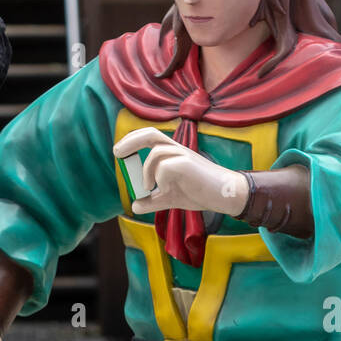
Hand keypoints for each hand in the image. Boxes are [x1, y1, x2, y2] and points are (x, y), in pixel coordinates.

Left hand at [114, 127, 249, 217]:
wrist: (223, 195)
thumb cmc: (199, 192)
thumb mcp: (170, 198)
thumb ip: (153, 201)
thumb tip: (134, 206)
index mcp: (172, 153)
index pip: (150, 137)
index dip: (132, 140)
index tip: (119, 151)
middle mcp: (177, 149)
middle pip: (150, 134)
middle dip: (131, 141)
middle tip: (117, 153)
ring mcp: (183, 155)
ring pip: (156, 154)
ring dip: (147, 172)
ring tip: (149, 189)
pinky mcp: (188, 163)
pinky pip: (165, 167)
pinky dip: (161, 179)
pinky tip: (167, 189)